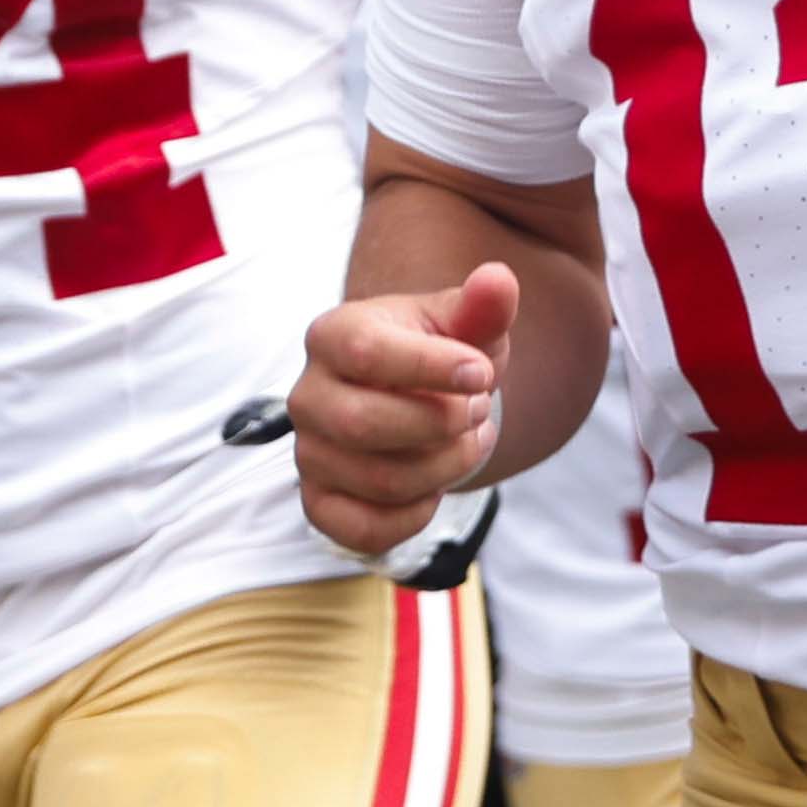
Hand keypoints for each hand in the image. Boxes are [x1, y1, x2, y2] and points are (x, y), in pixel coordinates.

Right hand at [292, 260, 513, 565]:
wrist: (417, 399)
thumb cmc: (441, 354)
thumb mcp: (464, 325)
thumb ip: (482, 305)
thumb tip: (498, 278)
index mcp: (333, 335)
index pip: (367, 353)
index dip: (432, 368)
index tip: (483, 374)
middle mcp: (308, 395)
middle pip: (364, 424)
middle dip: (440, 425)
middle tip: (479, 412)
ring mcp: (308, 453)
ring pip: (378, 481)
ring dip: (444, 468)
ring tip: (468, 443)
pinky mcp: (319, 503)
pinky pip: (365, 528)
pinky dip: (415, 514)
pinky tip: (435, 486)